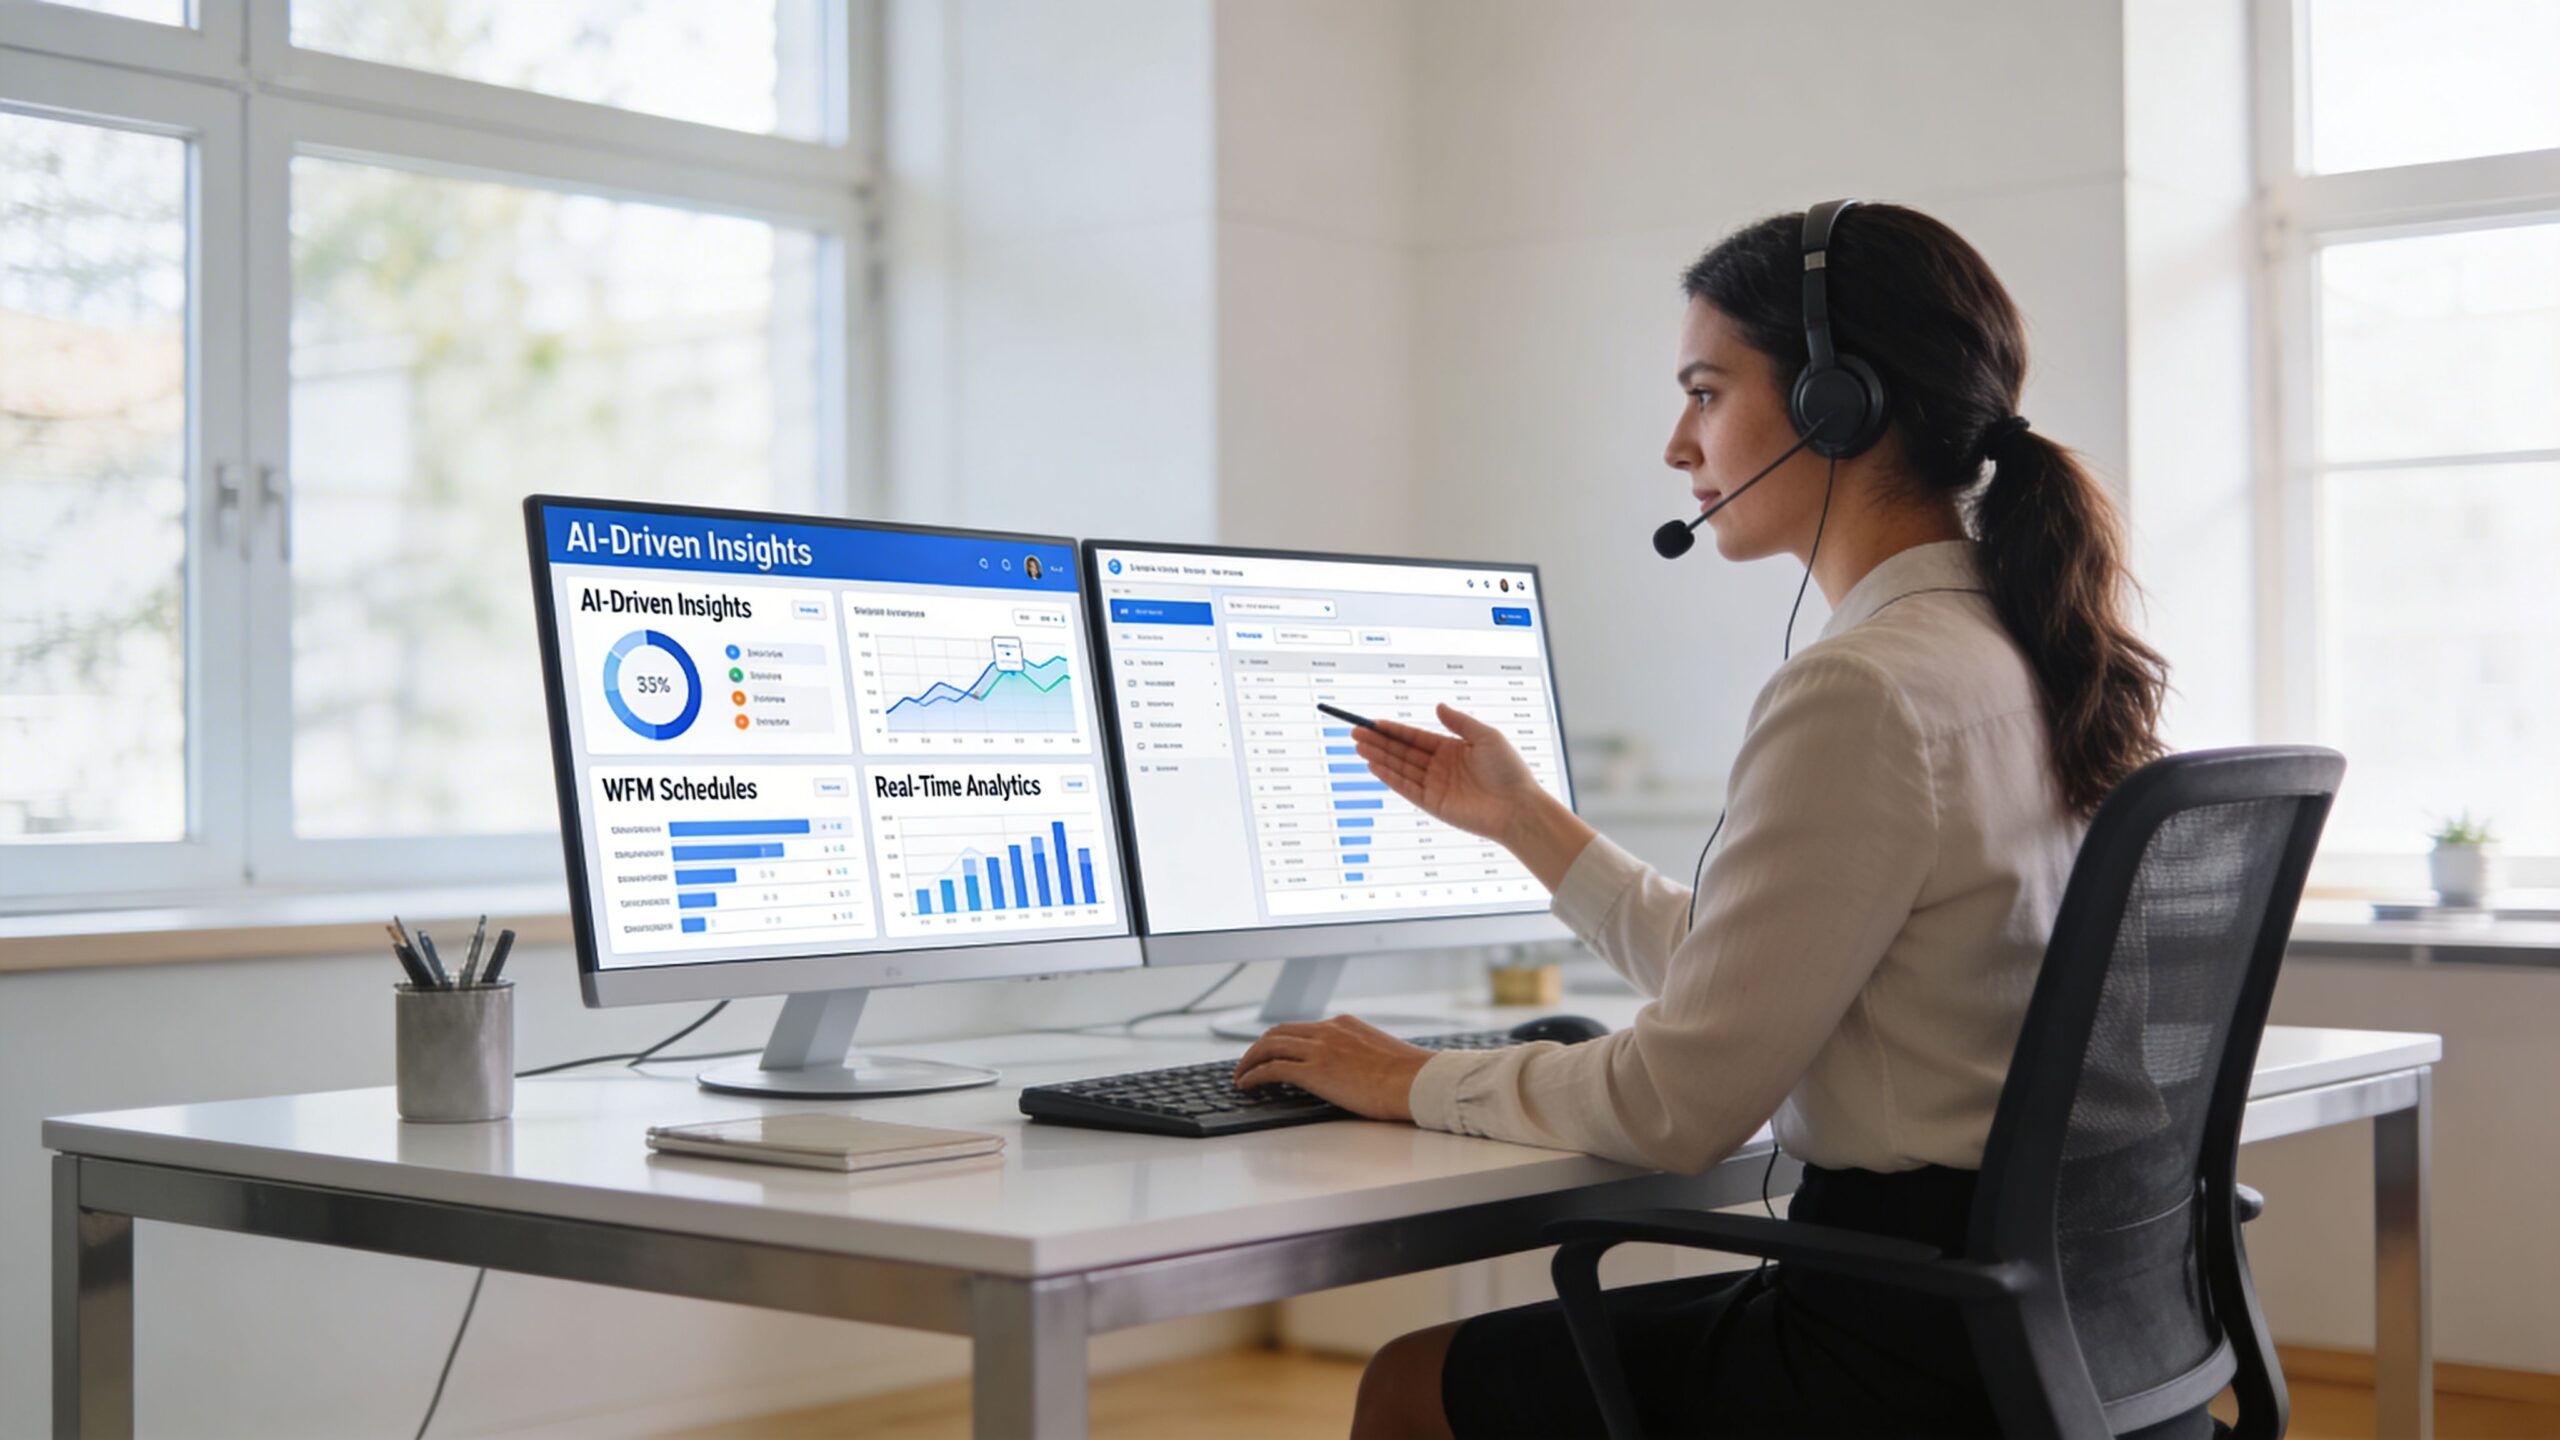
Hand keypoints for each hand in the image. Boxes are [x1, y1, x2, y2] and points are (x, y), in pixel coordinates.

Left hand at [1231, 1015, 1432, 1121]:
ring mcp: (1320, 1048)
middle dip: (1258, 1047)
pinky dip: (1254, 1075)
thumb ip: (1359, 1055)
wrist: (1417, 1082)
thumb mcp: (1379, 1054)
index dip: (1281, 1040)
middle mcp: (1328, 1030)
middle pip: (1278, 1031)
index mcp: (1344, 1024)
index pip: (1302, 1027)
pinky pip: (1272, 1068)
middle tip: (1247, 1062)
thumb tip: (1353, 1072)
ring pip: (1269, 1046)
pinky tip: (1246, 1085)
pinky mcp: (1314, 1070)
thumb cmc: (1408, 1077)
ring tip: (1239, 1076)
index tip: (1271, 1052)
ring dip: (1249, 1060)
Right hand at [1352, 703, 1544, 843]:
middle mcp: (1440, 767)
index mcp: (1451, 749)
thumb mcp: (1486, 736)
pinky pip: (1407, 788)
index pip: (1415, 738)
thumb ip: (1459, 722)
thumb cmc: (1509, 771)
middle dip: (1379, 742)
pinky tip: (1374, 766)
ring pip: (1401, 768)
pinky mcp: (1434, 804)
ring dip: (1379, 757)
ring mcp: (1435, 786)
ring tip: (1358, 746)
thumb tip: (1438, 706)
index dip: (1394, 730)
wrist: (1519, 807)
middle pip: (1403, 752)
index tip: (1374, 723)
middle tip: (1356, 732)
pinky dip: (1390, 777)